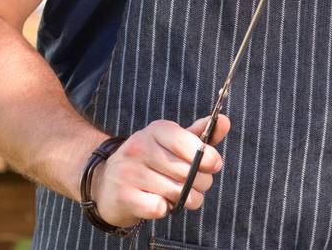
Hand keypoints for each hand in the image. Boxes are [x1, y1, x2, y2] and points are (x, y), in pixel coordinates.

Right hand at [91, 114, 231, 227]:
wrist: (106, 183)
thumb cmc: (149, 162)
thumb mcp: (173, 144)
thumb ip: (200, 135)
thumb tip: (225, 121)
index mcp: (156, 130)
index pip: (191, 143)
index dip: (209, 157)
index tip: (213, 165)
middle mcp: (140, 146)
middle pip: (188, 171)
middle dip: (201, 183)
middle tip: (196, 185)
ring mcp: (129, 171)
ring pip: (178, 192)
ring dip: (187, 200)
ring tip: (179, 196)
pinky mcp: (123, 195)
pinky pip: (160, 208)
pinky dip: (165, 209)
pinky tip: (159, 203)